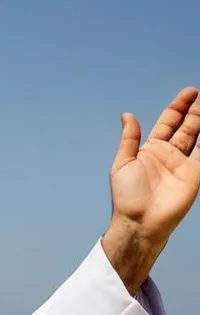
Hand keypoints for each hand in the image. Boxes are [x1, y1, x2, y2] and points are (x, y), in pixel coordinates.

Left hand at [102, 86, 199, 290]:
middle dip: (196, 109)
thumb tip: (127, 115)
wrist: (139, 222)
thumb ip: (128, 139)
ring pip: (199, 135)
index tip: (190, 92)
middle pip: (187, 125)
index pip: (168, 122)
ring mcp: (184, 163)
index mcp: (151, 150)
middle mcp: (169, 154)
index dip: (178, 107)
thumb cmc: (127, 198)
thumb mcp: (122, 164)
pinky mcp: (195, 173)